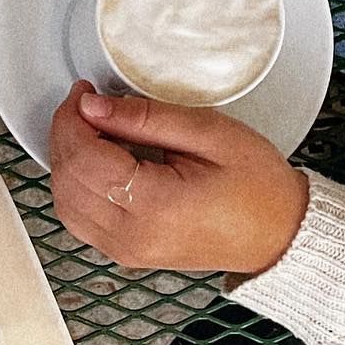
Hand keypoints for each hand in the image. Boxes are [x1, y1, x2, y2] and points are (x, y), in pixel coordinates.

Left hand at [49, 84, 309, 274]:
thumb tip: (92, 105)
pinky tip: (98, 161)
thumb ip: (145, 117)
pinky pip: (78, 217)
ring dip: (67, 160)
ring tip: (95, 130)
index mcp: (154, 206)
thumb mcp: (209, 133)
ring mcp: (125, 250)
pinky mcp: (124, 252)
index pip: (83, 158)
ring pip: (64, 201)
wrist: (280, 234)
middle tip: (87, 104)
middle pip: (66, 179)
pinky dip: (76, 185)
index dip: (72, 118)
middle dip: (66, 133)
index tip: (83, 91)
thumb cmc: (258, 187)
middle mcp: (131, 236)